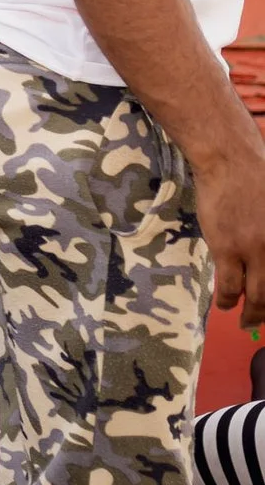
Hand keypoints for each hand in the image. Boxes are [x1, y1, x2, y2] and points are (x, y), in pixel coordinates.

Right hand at [198, 147, 264, 328]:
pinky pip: (229, 285)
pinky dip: (226, 300)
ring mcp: (257, 250)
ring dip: (252, 314)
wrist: (233, 162)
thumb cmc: (262, 178)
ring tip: (246, 322)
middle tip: (261, 322)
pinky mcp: (230, 249)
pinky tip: (224, 305)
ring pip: (258, 295)